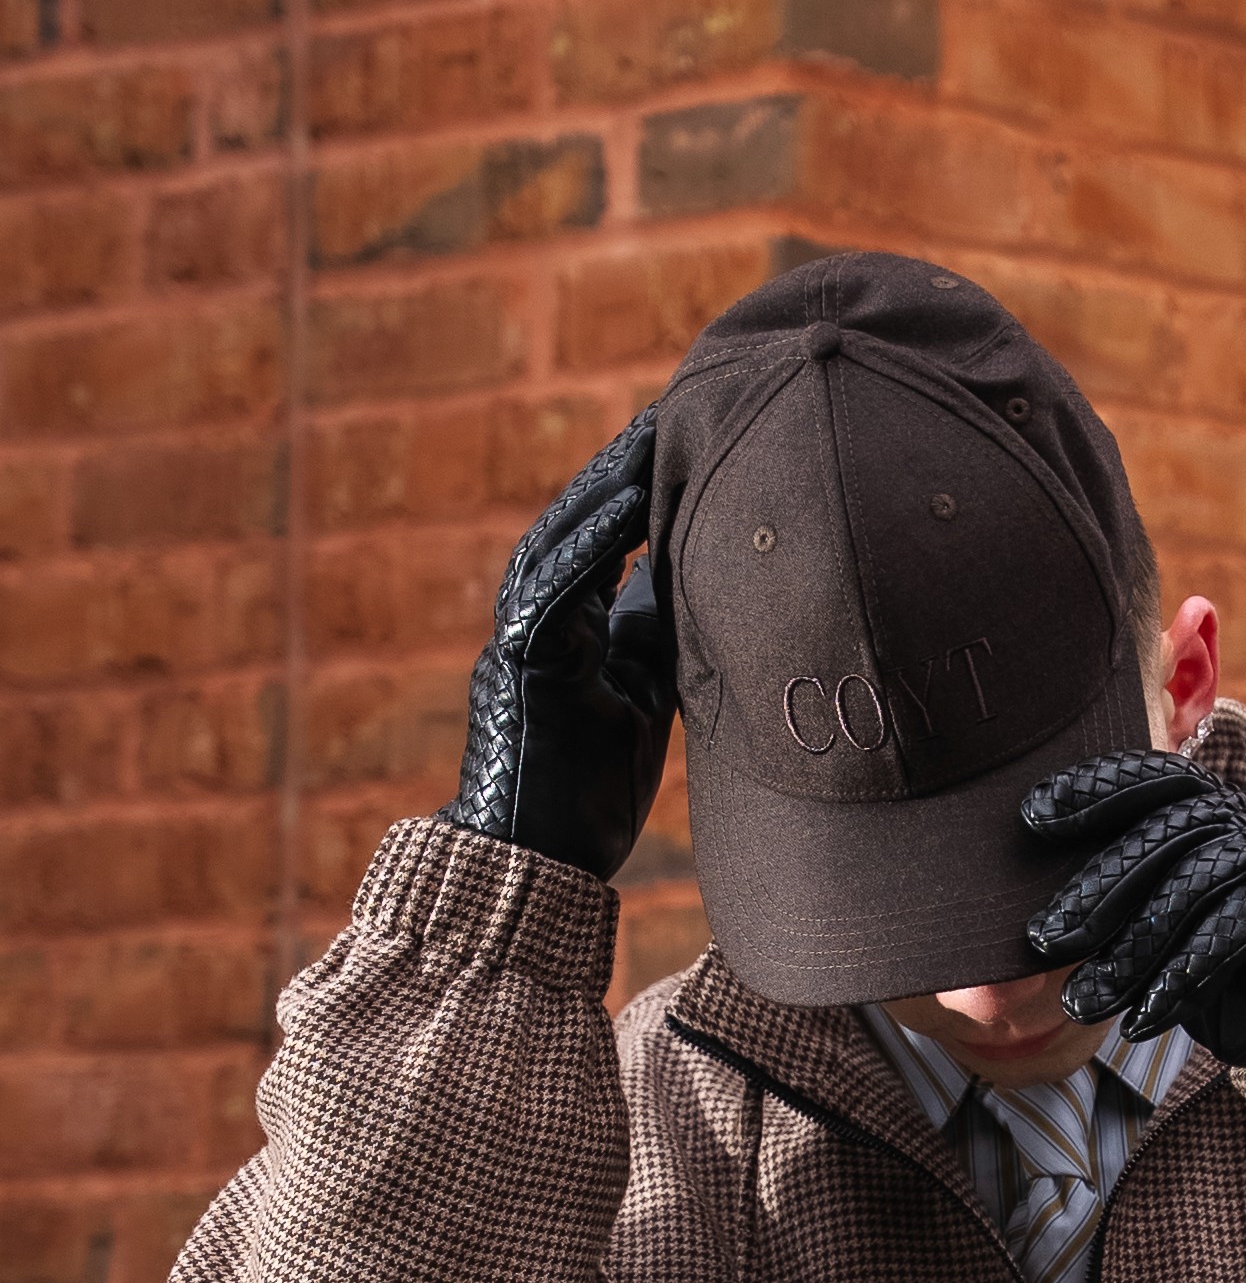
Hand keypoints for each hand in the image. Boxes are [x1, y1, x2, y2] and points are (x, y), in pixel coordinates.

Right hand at [448, 409, 675, 881]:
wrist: (540, 868)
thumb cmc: (588, 797)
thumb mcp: (641, 700)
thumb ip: (651, 640)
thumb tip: (687, 581)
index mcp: (565, 631)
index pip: (600, 543)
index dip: (638, 493)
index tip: (685, 444)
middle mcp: (535, 624)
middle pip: (574, 526)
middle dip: (620, 468)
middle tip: (671, 414)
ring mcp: (521, 642)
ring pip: (556, 543)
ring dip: (603, 487)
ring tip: (651, 437)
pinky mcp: (521, 666)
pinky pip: (552, 589)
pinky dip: (588, 544)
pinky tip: (629, 506)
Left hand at [1022, 750, 1245, 1067]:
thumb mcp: (1183, 933)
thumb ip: (1135, 915)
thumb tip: (1051, 931)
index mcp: (1215, 811)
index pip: (1152, 783)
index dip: (1094, 791)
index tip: (1031, 816)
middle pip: (1165, 836)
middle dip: (1098, 887)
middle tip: (1042, 939)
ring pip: (1195, 886)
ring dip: (1133, 950)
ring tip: (1084, 1002)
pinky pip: (1237, 929)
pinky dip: (1186, 974)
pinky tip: (1147, 1016)